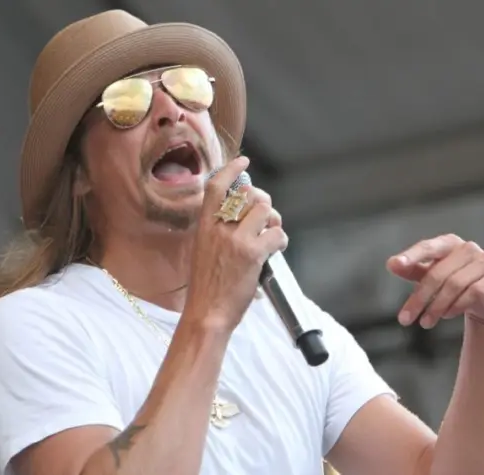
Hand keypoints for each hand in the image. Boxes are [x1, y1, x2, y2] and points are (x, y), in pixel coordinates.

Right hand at [184, 156, 287, 328]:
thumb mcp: (203, 251)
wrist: (206, 313)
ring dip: (274, 221)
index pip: (217, 186)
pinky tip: (275, 251)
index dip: (232, 170)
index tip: (244, 161)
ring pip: (266, 210)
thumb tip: (243, 217)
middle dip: (263, 202)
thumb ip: (218, 231)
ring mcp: (236, 239)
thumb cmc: (206, 287)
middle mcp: (219, 228)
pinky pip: (277, 233)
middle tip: (266, 218)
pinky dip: (281, 241)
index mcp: (204, 226)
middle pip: (249, 194)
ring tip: (271, 236)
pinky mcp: (253, 254)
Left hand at [386, 234, 483, 328]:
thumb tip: (391, 264)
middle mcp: (468, 248)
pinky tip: (447, 315)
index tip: (394, 265)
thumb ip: (411, 269)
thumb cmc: (454, 282)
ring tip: (425, 323)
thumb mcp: (430, 276)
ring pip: (455, 285)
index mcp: (449, 243)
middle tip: (405, 320)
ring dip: (437, 307)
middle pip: (438, 274)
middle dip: (419, 299)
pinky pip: (475, 292)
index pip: (427, 247)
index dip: (411, 256)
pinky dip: (458, 306)